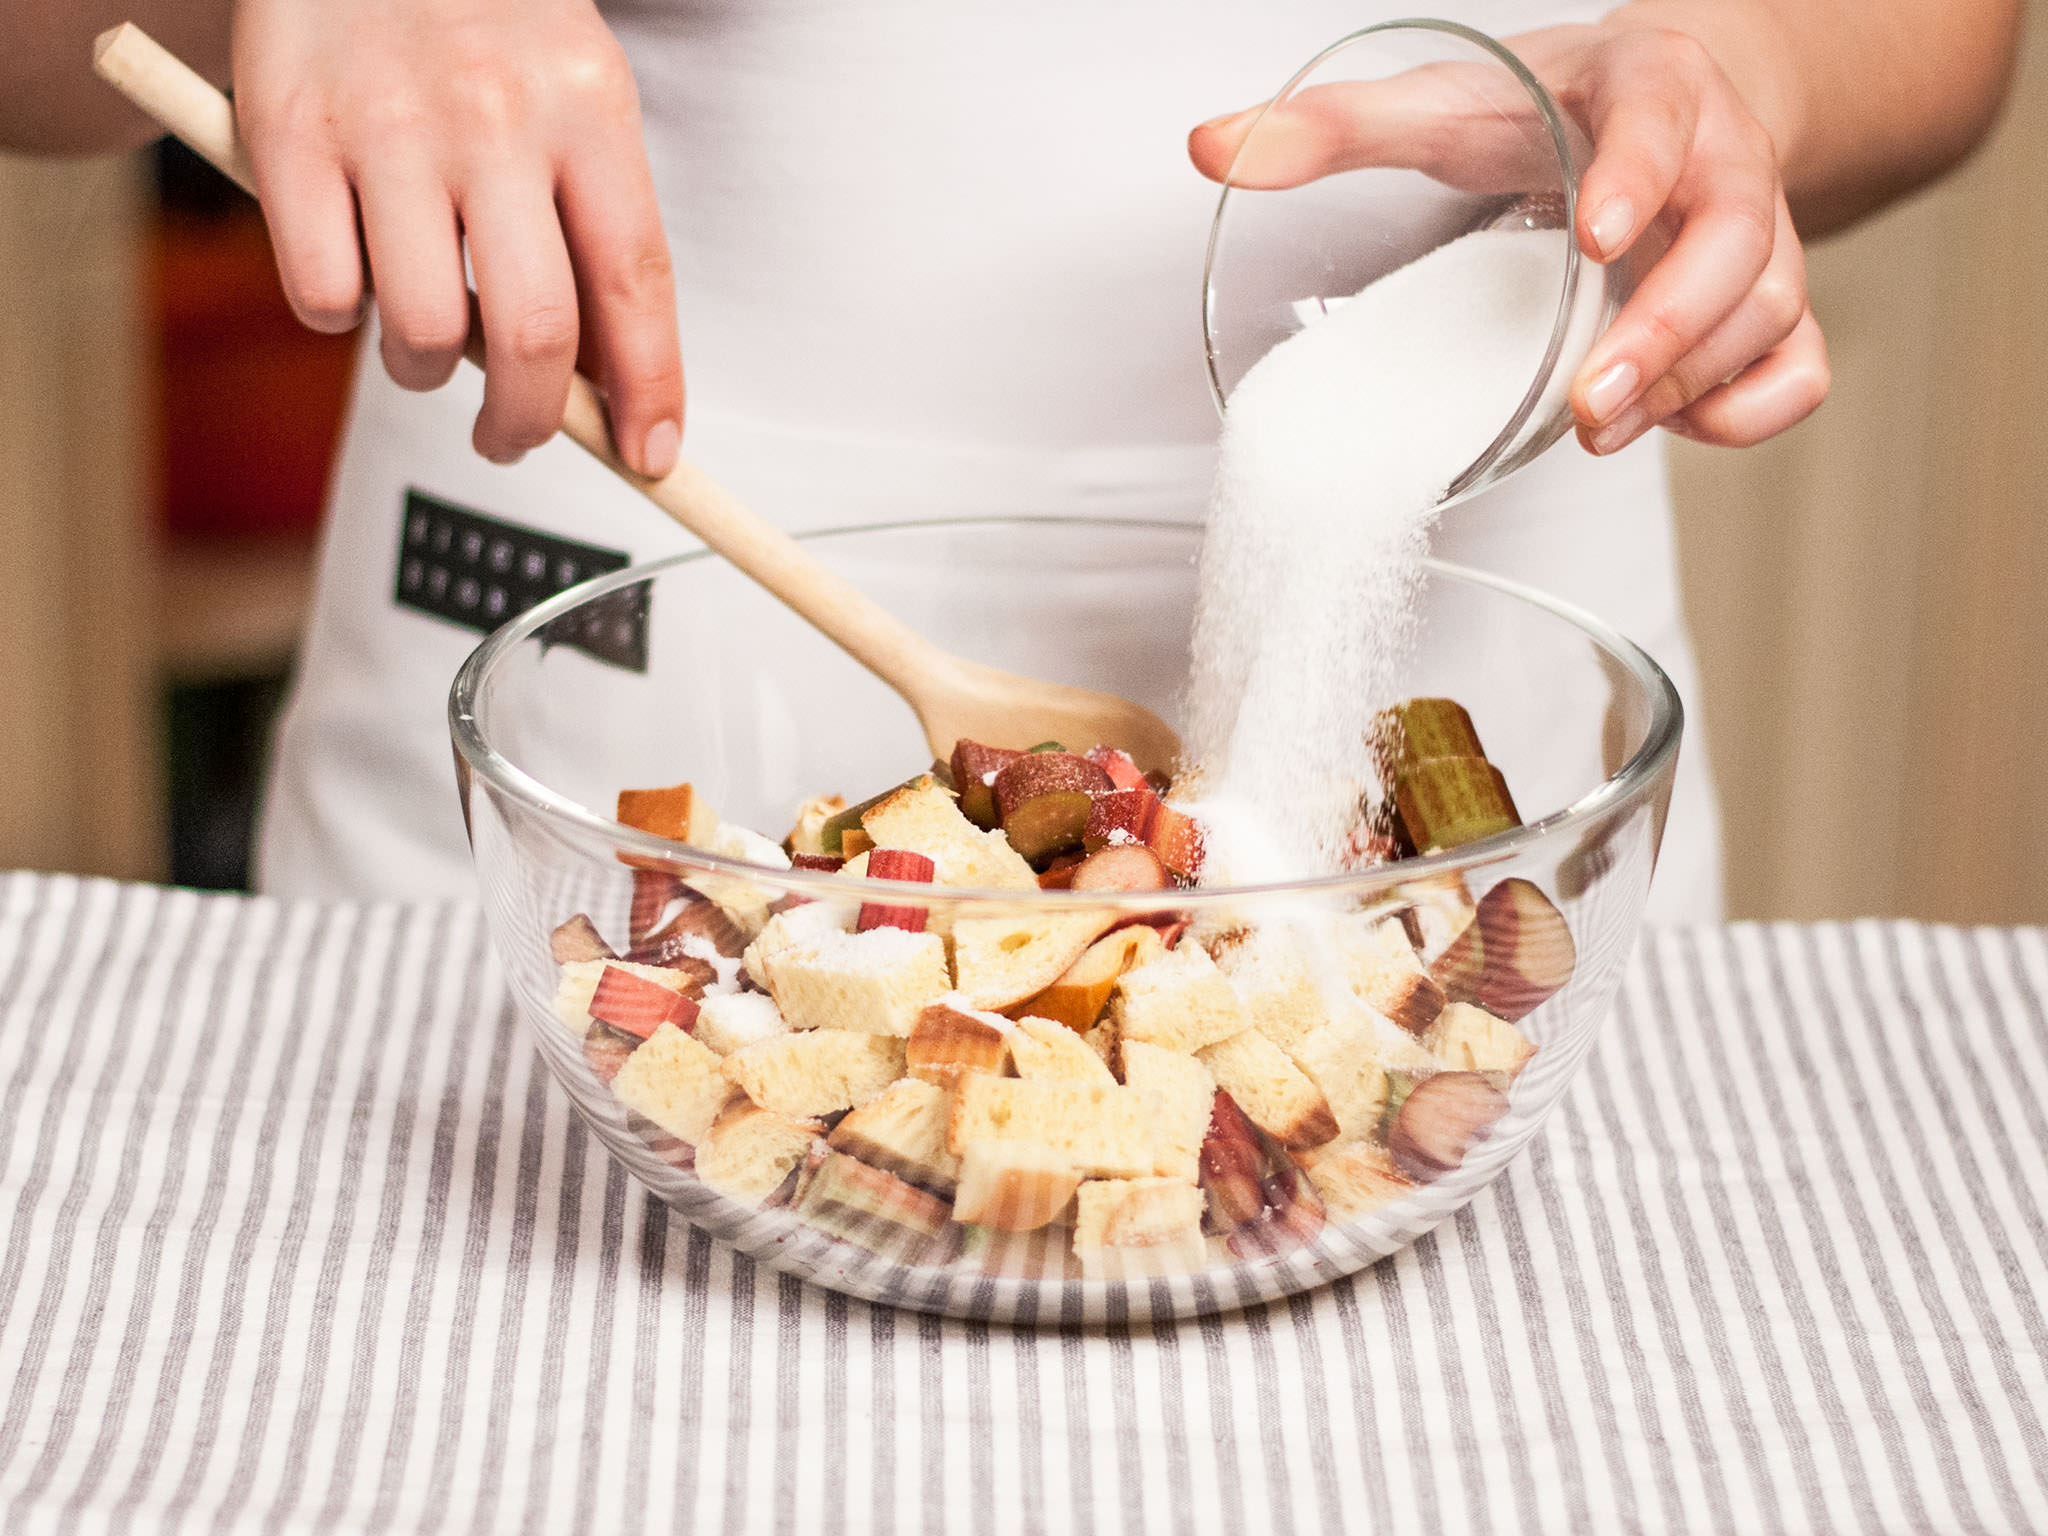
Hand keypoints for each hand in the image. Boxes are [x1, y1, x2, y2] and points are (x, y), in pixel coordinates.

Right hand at [231, 0, 682, 472]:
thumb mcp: (573, 93)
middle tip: (511, 439)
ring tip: (421, 338)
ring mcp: (388, 124)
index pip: (636, 283)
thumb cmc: (484, 21)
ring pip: (420, 332)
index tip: (652, 457)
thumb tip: (612, 386)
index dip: (648, 389)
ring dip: (422, 372)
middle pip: (532, 333)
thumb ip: (594, 227)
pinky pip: (321, 293)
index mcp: (588, 106)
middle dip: (529, 422)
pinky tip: (351, 269)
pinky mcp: (287, 132)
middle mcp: (495, 115)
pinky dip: (336, 315)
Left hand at [1188, 21, 1829, 455]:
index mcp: (1648, 93)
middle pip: (1739, 242)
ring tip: (1599, 428)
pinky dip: (1754, 412)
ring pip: (1770, 313)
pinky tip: (1683, 431)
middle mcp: (1721, 163)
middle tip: (1590, 402)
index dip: (1644, 176)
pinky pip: (1801, 366)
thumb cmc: (1545, 110)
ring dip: (1692, 384)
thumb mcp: (1444, 99)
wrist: (1657, 103)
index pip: (1668, 120)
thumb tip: (1210, 148)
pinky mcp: (1769, 304)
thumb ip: (1330, 125)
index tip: (1593, 236)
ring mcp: (1759, 239)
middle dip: (1669, 330)